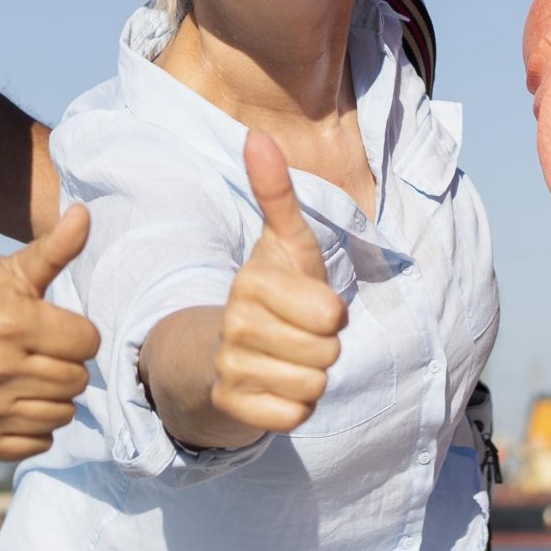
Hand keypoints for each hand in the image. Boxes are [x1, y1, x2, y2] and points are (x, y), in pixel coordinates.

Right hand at [0, 204, 101, 460]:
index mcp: (9, 323)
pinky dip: (34, 426)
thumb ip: (54, 249)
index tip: (52, 328)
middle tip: (36, 353)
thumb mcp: (9, 270)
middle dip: (65, 364)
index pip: (88, 342)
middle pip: (78, 380)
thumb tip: (85, 214)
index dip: (77, 333)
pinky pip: (39, 443)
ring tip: (25, 376)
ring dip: (53, 396)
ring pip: (63, 414)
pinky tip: (13, 402)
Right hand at [206, 132, 350, 435]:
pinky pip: (295, 416)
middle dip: (324, 347)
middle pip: (327, 353)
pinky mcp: (231, 407)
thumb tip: (256, 133)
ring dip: (311, 376)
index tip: (309, 306)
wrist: (219, 354)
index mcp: (251, 283)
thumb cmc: (270, 293)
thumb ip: (276, 193)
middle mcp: (234, 325)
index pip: (330, 316)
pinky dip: (296, 407)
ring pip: (313, 385)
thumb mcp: (282, 244)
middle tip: (298, 335)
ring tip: (287, 358)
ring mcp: (228, 368)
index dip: (331, 315)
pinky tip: (276, 387)